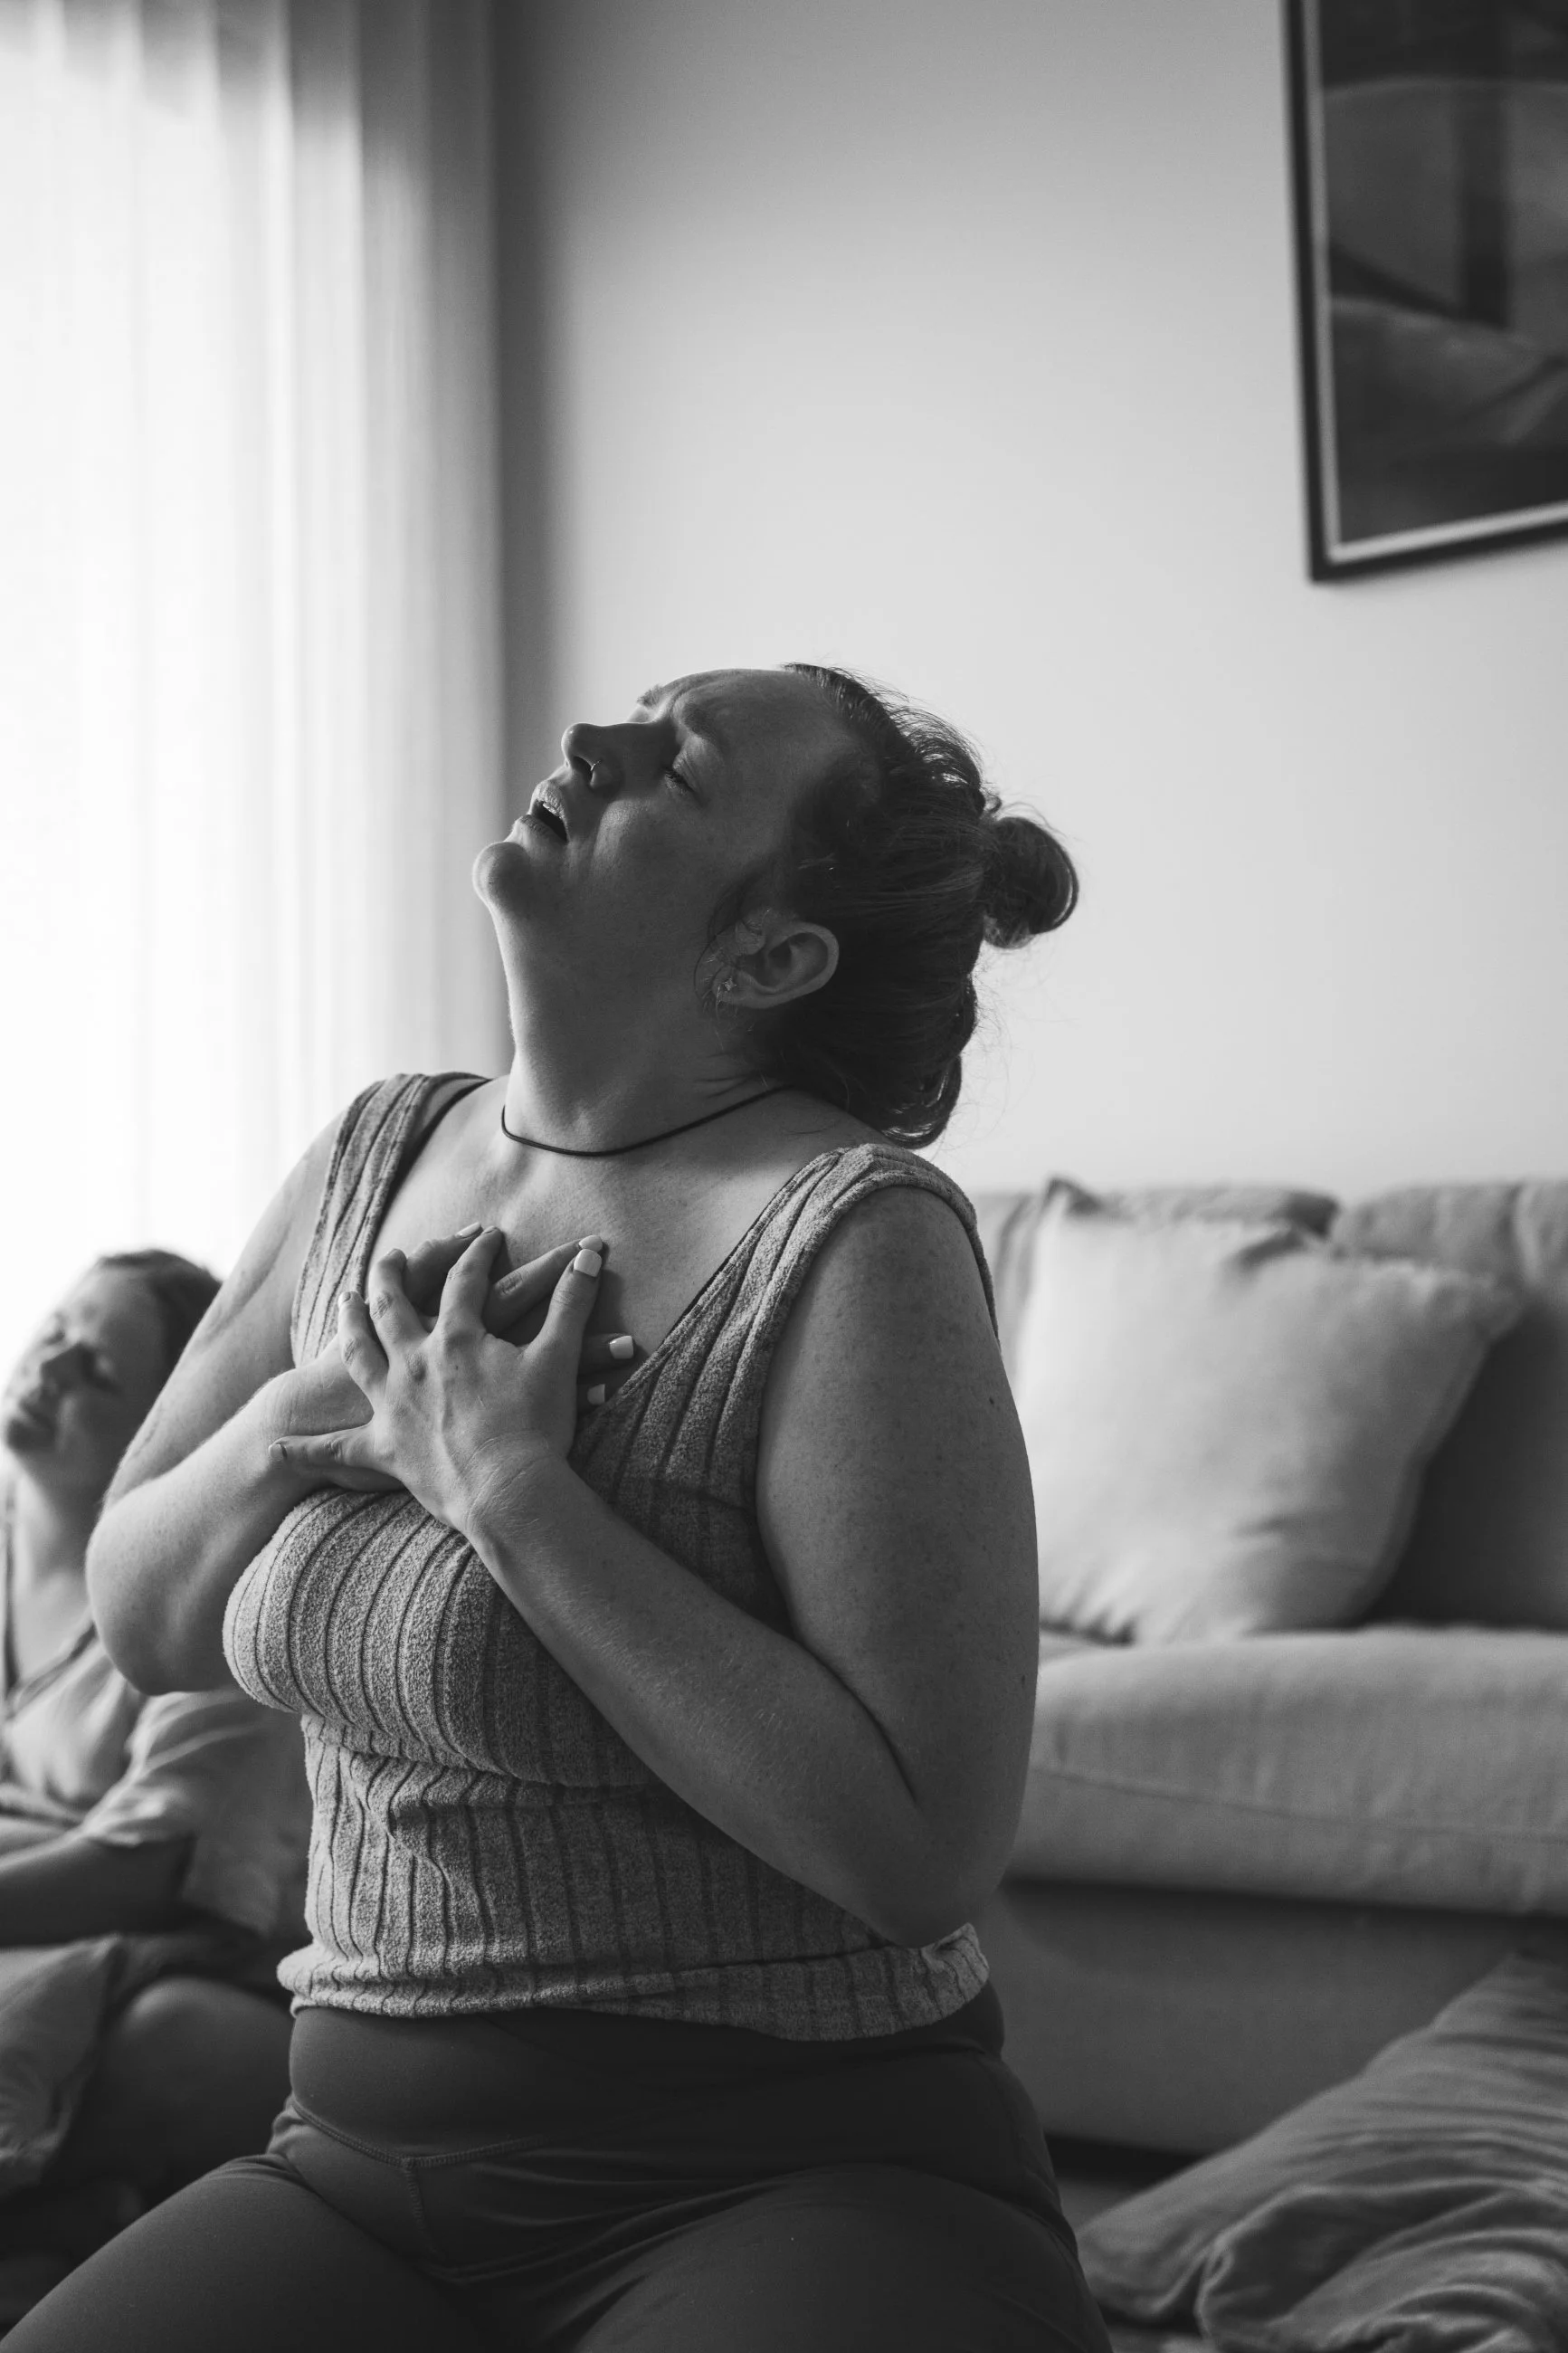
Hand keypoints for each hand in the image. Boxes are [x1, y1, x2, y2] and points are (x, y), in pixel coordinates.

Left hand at [267, 1230, 608, 1531]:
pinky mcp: (383, 1449)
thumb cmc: (538, 1426)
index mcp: (457, 1337)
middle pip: (392, 1305)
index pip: (463, 1281)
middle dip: (393, 1274)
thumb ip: (573, 1300)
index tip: (487, 1239)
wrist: (510, 1492)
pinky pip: (335, 1449)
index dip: (478, 1256)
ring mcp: (392, 1403)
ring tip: (344, 1303)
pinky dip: (304, 1449)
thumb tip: (592, 1251)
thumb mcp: (559, 1357)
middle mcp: (414, 1361)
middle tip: (390, 1256)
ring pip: (358, 1354)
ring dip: (348, 1325)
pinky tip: (276, 1446)